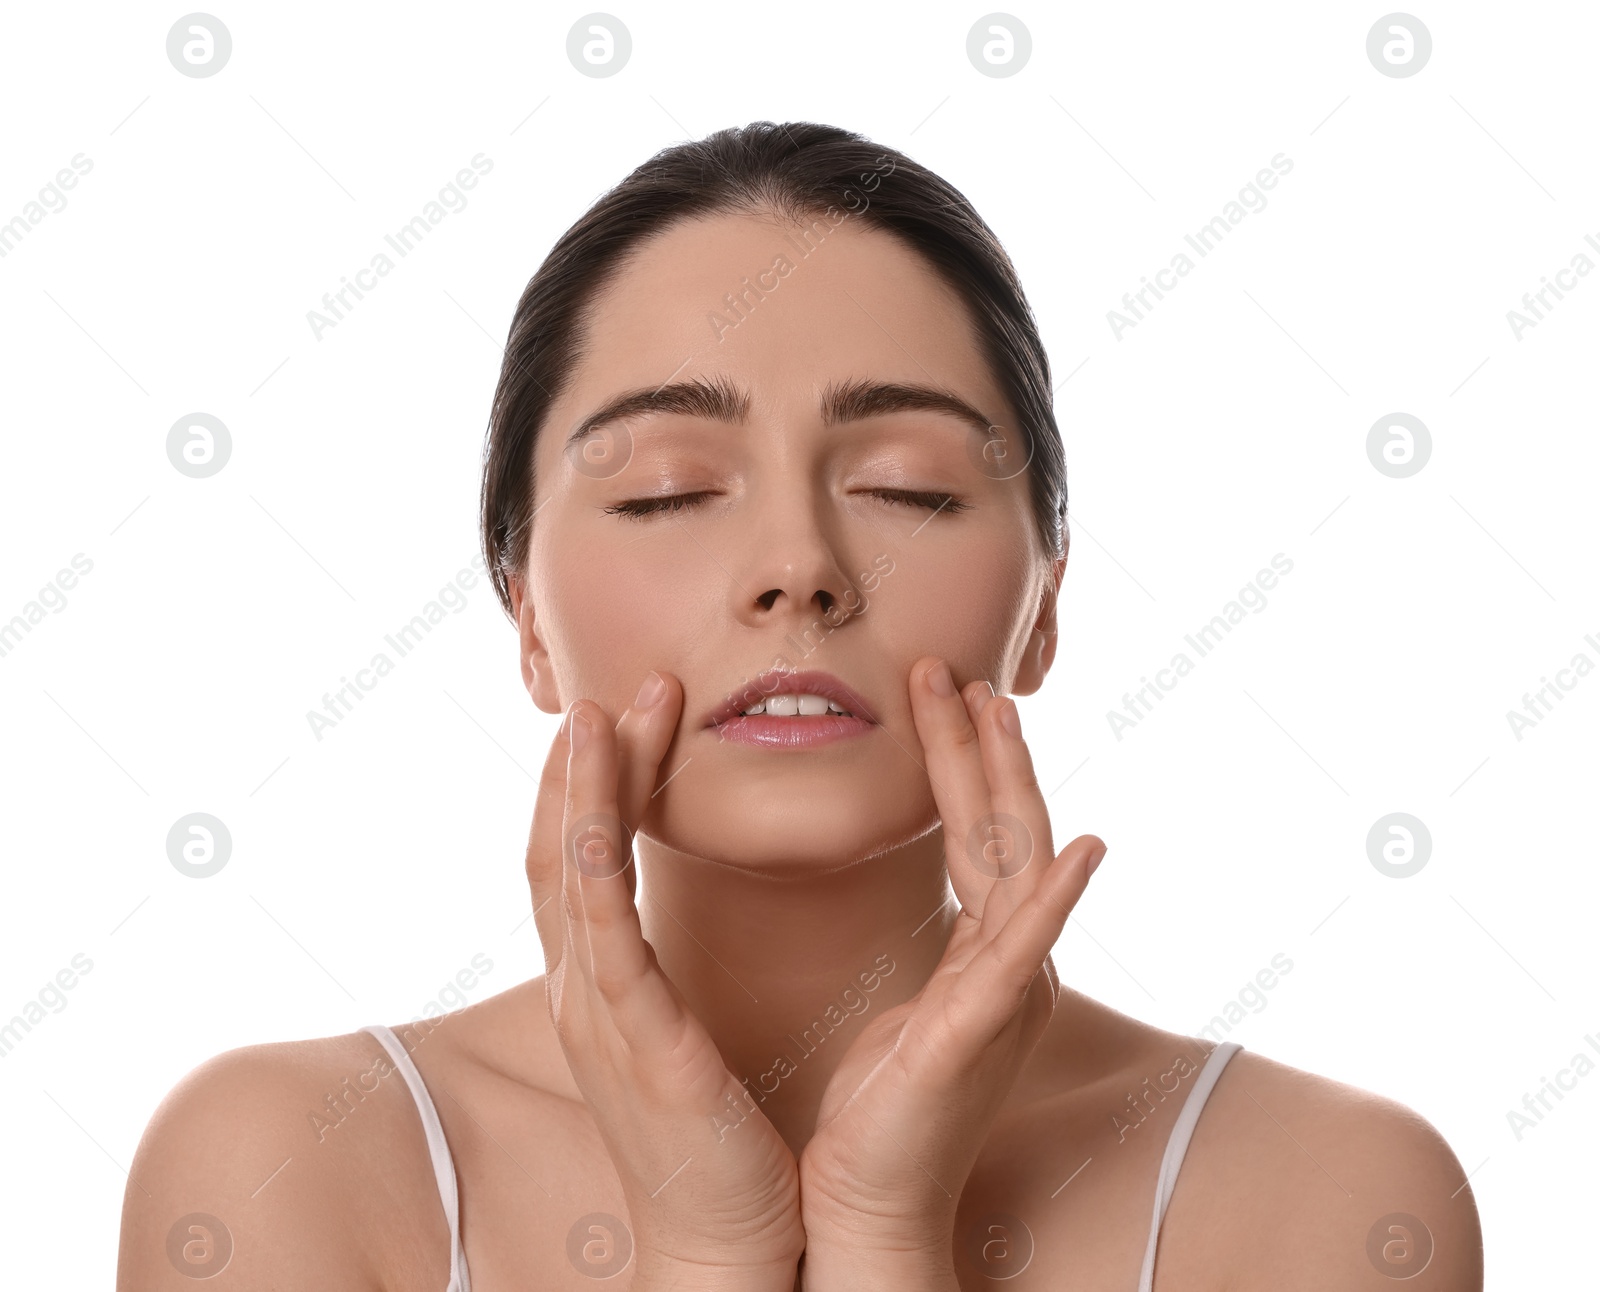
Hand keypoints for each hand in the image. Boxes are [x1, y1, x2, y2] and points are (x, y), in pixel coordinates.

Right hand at [526, 673, 804, 1288]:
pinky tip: (589, 807)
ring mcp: (598, 1015)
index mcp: (602, 989)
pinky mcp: (636, 1042)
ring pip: (567, 875)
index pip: (577, 863)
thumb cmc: (720, 1143)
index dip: (587, 787)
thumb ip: (673, 977)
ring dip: (581, 788)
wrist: (728, 1243)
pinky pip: (600, 935)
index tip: (619, 718)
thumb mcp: (687, 1039)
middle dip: (583, 766)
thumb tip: (684, 928)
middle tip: (617, 689)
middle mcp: (582, 992)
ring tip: (604, 711)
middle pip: (559, 850)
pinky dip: (586, 862)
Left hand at [796, 656, 1105, 1287]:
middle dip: (980, 748)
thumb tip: (925, 895)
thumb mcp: (906, 1001)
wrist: (866, 1200)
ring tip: (999, 712)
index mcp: (983, 954)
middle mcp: (1007, 964)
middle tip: (959, 671)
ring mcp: (1003, 994)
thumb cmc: (878, 1107)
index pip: (978, 837)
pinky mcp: (980, 1030)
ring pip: (1013, 868)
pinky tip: (1082, 852)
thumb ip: (931, 944)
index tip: (947, 695)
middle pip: (1001, 833)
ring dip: (1008, 785)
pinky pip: (1020, 953)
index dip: (964, 764)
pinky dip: (1055, 900)